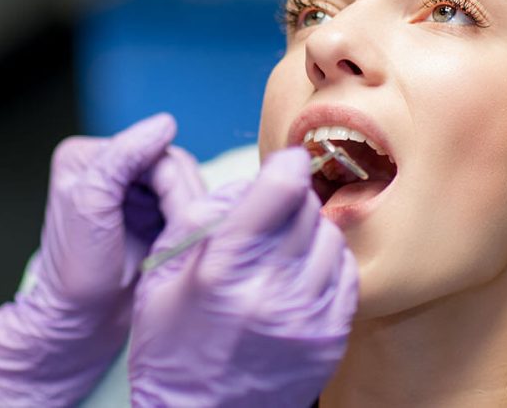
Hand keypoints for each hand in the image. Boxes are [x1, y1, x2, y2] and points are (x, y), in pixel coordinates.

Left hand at [0, 113, 204, 406]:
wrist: (81, 321)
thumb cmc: (78, 269)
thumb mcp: (91, 204)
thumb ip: (123, 157)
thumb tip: (166, 123)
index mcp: (88, 156)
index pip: (153, 151)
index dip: (172, 185)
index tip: (173, 224)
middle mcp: (111, 167)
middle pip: (174, 166)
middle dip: (181, 203)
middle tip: (173, 240)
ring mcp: (133, 192)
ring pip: (186, 187)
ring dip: (186, 216)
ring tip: (171, 245)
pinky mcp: (151, 214)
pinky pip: (187, 206)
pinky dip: (187, 225)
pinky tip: (175, 244)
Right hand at [128, 148, 358, 406]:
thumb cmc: (171, 346)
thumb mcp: (162, 274)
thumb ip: (202, 217)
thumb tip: (253, 179)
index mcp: (222, 271)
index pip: (281, 189)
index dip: (287, 165)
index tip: (287, 161)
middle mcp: (271, 292)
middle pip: (308, 209)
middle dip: (292, 199)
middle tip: (272, 212)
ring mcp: (306, 317)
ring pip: (331, 238)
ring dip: (310, 231)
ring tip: (281, 249)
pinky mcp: (330, 337)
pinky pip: (345, 274)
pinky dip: (326, 263)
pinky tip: (299, 274)